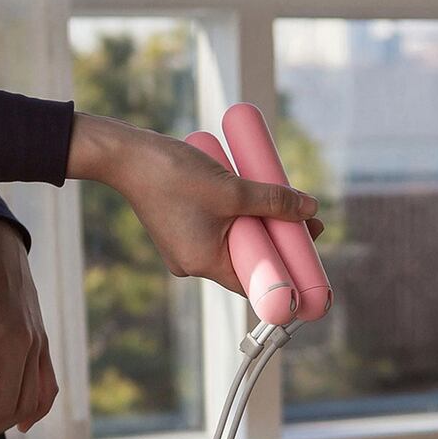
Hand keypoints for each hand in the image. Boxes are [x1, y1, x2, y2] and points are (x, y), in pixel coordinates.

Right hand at [67, 113, 323, 294]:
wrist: (127, 157)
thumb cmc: (173, 175)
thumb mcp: (232, 189)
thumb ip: (274, 201)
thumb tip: (310, 209)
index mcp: (203, 263)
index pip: (254, 281)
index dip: (286, 272)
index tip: (310, 259)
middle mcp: (191, 263)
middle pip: (246, 260)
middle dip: (276, 241)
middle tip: (304, 220)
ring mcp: (183, 248)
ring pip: (232, 243)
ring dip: (257, 226)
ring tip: (280, 203)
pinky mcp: (178, 231)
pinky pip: (216, 232)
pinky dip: (236, 218)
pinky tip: (250, 198)